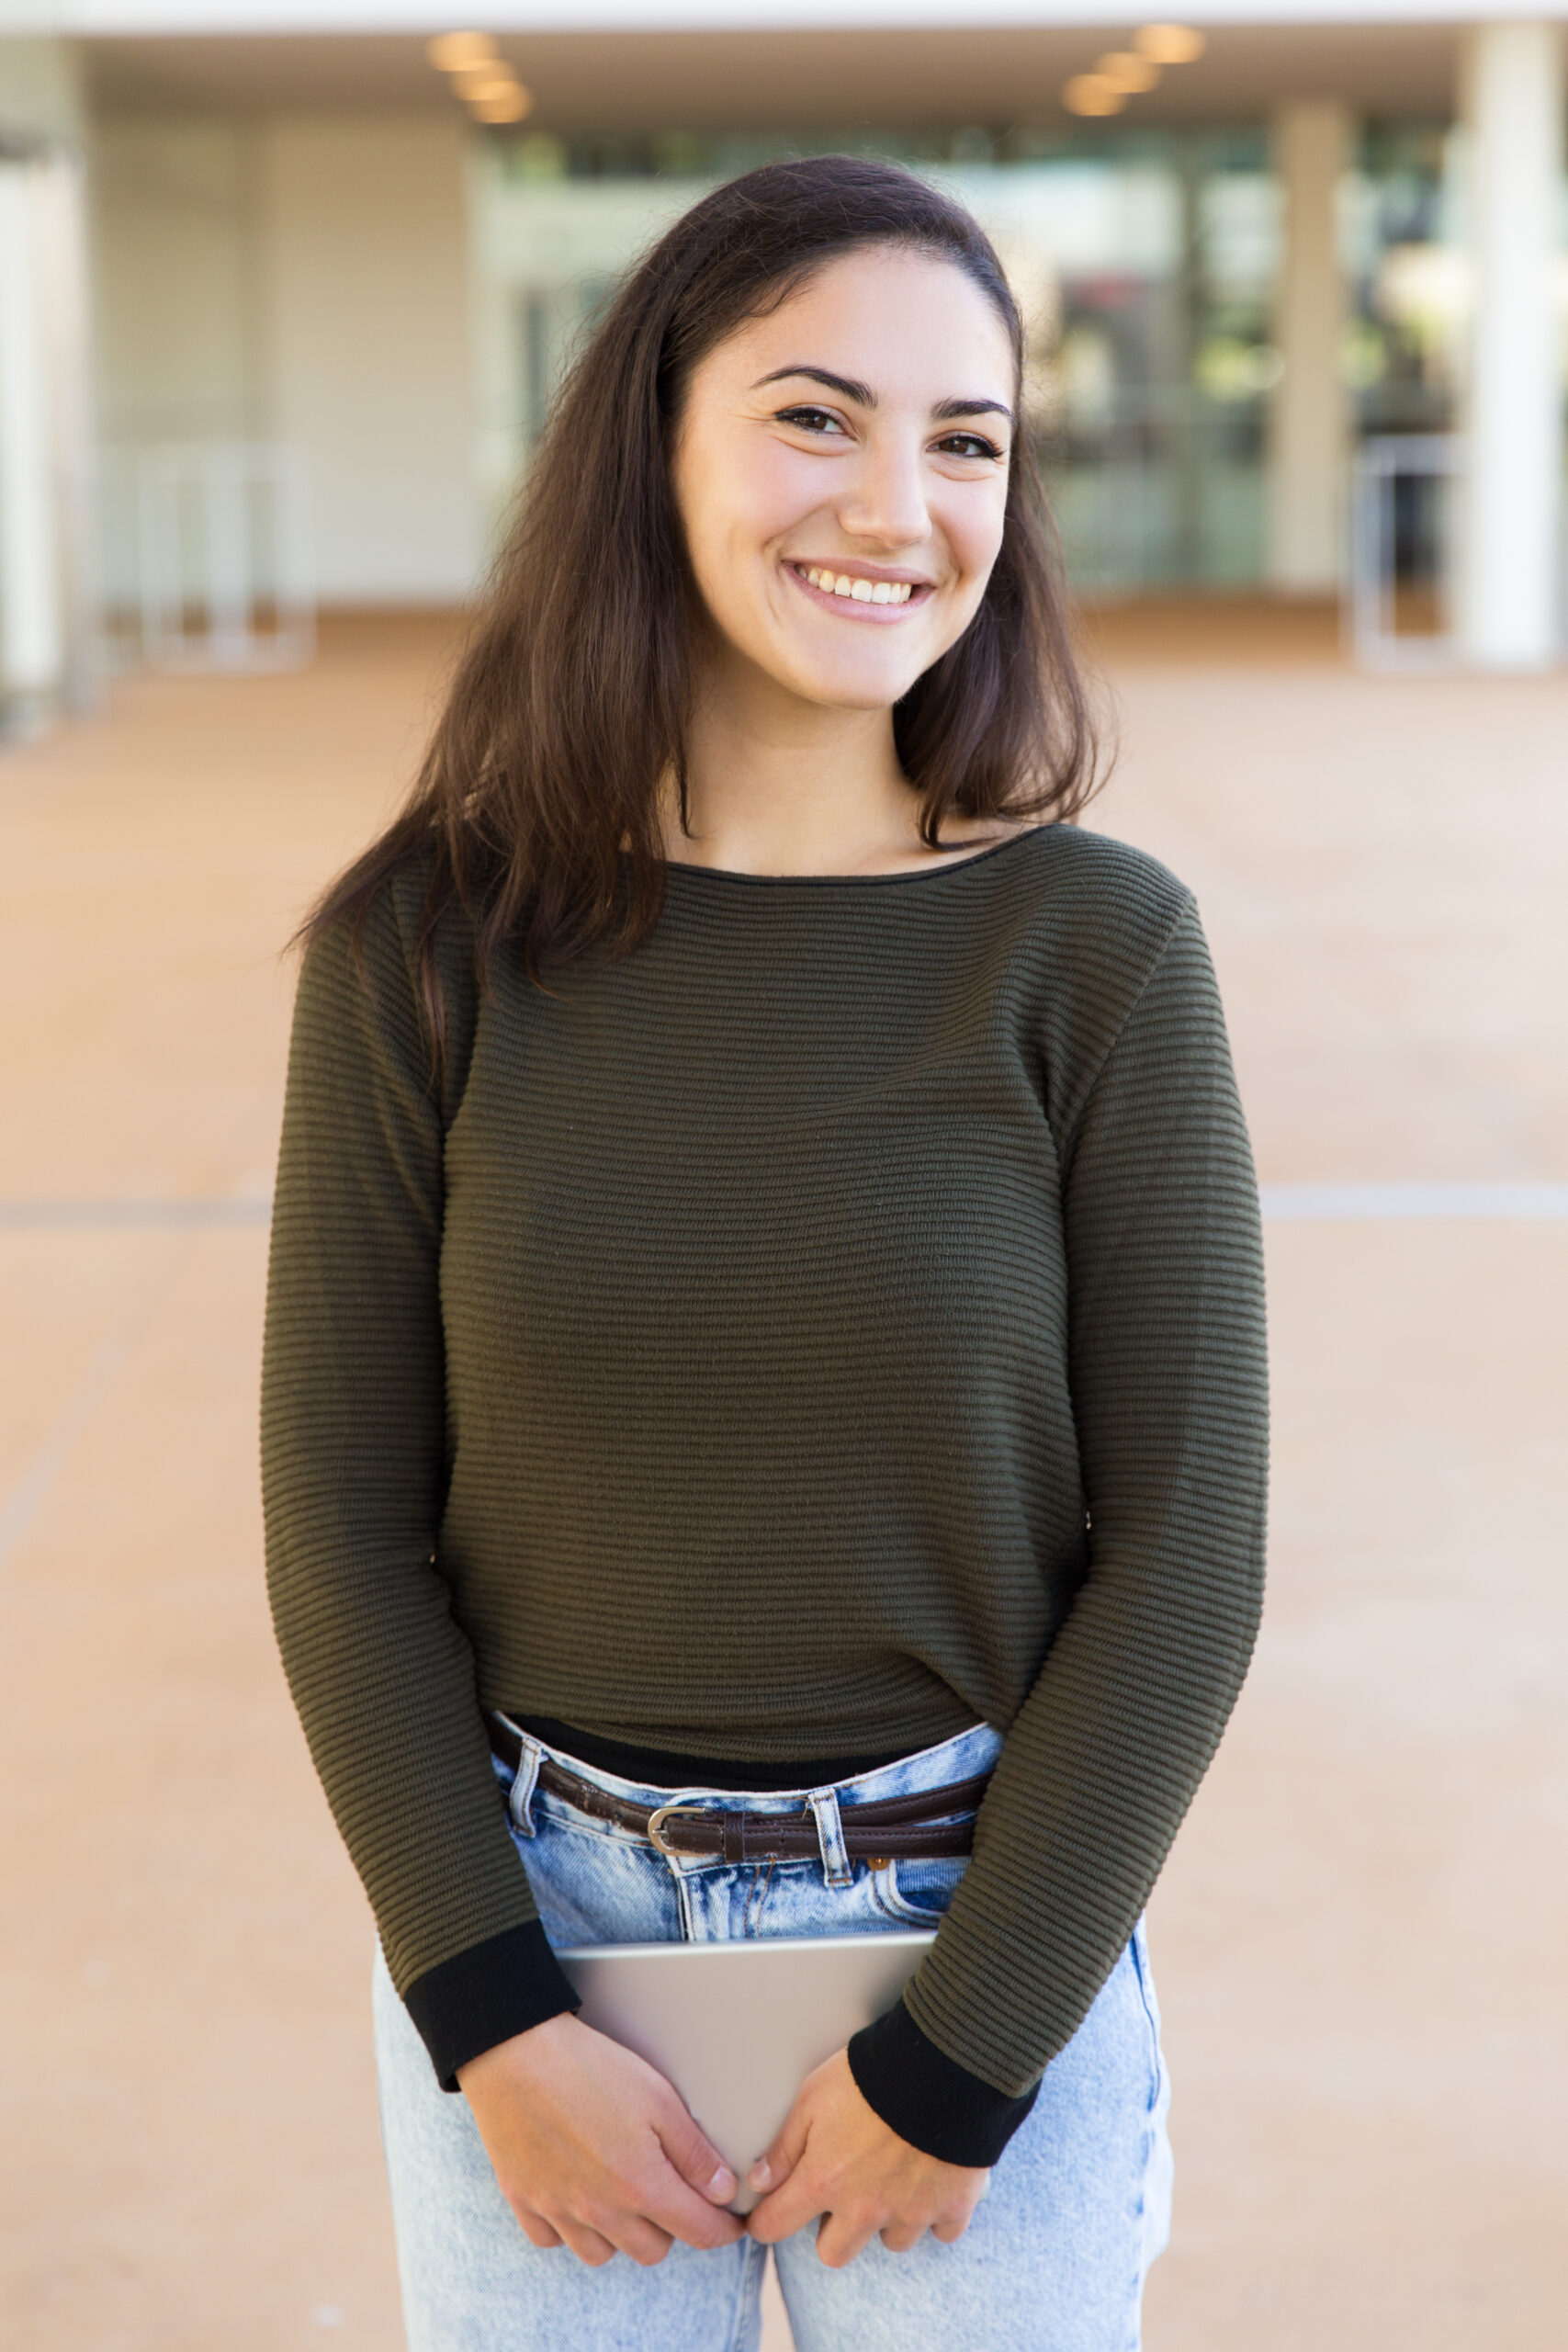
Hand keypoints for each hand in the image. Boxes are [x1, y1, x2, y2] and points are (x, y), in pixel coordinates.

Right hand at [457, 2012, 746, 2267]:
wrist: (514, 2053)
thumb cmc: (590, 2068)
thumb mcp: (658, 2098)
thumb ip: (694, 2152)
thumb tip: (723, 2191)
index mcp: (640, 2185)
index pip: (698, 2232)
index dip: (724, 2230)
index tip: (732, 2222)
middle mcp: (600, 2210)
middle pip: (652, 2251)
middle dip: (672, 2228)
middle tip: (672, 2193)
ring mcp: (558, 2210)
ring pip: (602, 2254)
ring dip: (621, 2234)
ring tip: (623, 2195)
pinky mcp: (524, 2201)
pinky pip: (554, 2240)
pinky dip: (570, 2228)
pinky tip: (577, 2195)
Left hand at [745, 2048, 988, 2265]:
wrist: (942, 2065)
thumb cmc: (870, 2074)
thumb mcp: (813, 2096)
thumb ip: (785, 2146)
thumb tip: (759, 2182)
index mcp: (824, 2181)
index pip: (776, 2225)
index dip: (764, 2222)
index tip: (767, 2216)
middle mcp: (865, 2208)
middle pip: (835, 2253)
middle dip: (832, 2231)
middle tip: (842, 2194)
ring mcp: (911, 2211)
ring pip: (891, 2242)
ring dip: (888, 2219)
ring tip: (893, 2178)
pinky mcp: (953, 2206)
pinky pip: (942, 2230)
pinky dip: (937, 2212)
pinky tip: (933, 2179)